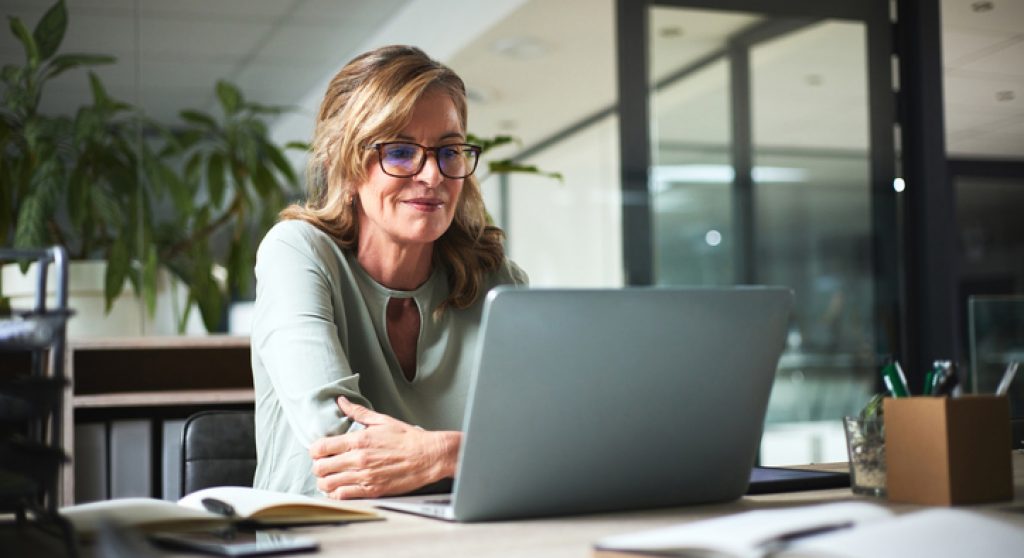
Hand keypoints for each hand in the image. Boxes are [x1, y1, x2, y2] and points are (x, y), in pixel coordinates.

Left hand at [309, 396, 460, 498]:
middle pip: (320, 468)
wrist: (429, 456)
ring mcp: (364, 477)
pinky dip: (336, 494)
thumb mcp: (382, 420)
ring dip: (325, 482)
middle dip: (318, 467)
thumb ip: (358, 412)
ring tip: (329, 479)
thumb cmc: (408, 438)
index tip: (318, 452)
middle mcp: (358, 459)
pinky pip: (343, 496)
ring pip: (328, 484)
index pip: (320, 448)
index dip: (314, 451)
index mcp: (358, 440)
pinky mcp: (372, 490)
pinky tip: (340, 489)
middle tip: (324, 466)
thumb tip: (342, 401)